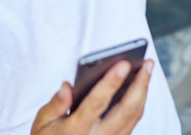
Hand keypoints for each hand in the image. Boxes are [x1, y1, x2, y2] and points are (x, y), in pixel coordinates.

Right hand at [31, 59, 153, 134]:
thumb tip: (67, 86)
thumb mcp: (42, 123)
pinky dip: (139, 101)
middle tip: (147, 63)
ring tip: (147, 68)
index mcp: (76, 131)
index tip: (123, 64)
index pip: (97, 103)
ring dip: (143, 91)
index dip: (111, 82)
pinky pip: (133, 121)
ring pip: (135, 116)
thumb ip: (55, 104)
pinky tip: (140, 86)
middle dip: (140, 85)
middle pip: (127, 110)